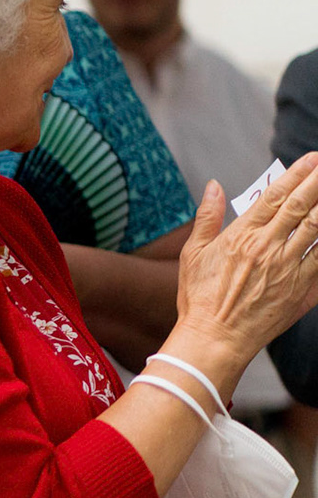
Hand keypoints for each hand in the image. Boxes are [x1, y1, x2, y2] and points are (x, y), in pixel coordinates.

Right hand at [172, 153, 317, 387]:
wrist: (216, 337)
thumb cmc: (199, 297)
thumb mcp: (193, 253)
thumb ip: (207, 217)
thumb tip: (215, 186)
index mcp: (241, 236)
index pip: (274, 196)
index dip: (294, 175)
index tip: (310, 160)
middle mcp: (268, 247)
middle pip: (300, 207)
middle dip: (317, 183)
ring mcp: (288, 268)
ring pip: (317, 229)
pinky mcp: (302, 289)